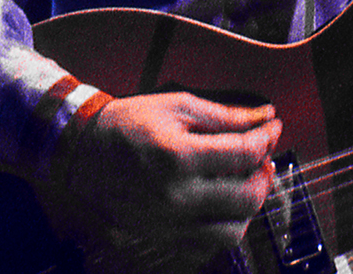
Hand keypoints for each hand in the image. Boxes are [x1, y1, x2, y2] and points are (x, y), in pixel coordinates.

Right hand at [62, 92, 282, 272]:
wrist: (80, 151)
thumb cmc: (129, 123)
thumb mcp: (178, 106)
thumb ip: (227, 116)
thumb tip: (267, 117)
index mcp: (178, 157)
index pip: (245, 154)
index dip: (267, 139)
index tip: (272, 128)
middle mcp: (174, 197)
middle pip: (246, 197)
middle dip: (264, 175)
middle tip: (262, 157)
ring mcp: (166, 222)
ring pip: (232, 230)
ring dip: (249, 206)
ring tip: (246, 182)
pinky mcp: (160, 236)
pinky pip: (207, 245)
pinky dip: (224, 226)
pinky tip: (223, 203)